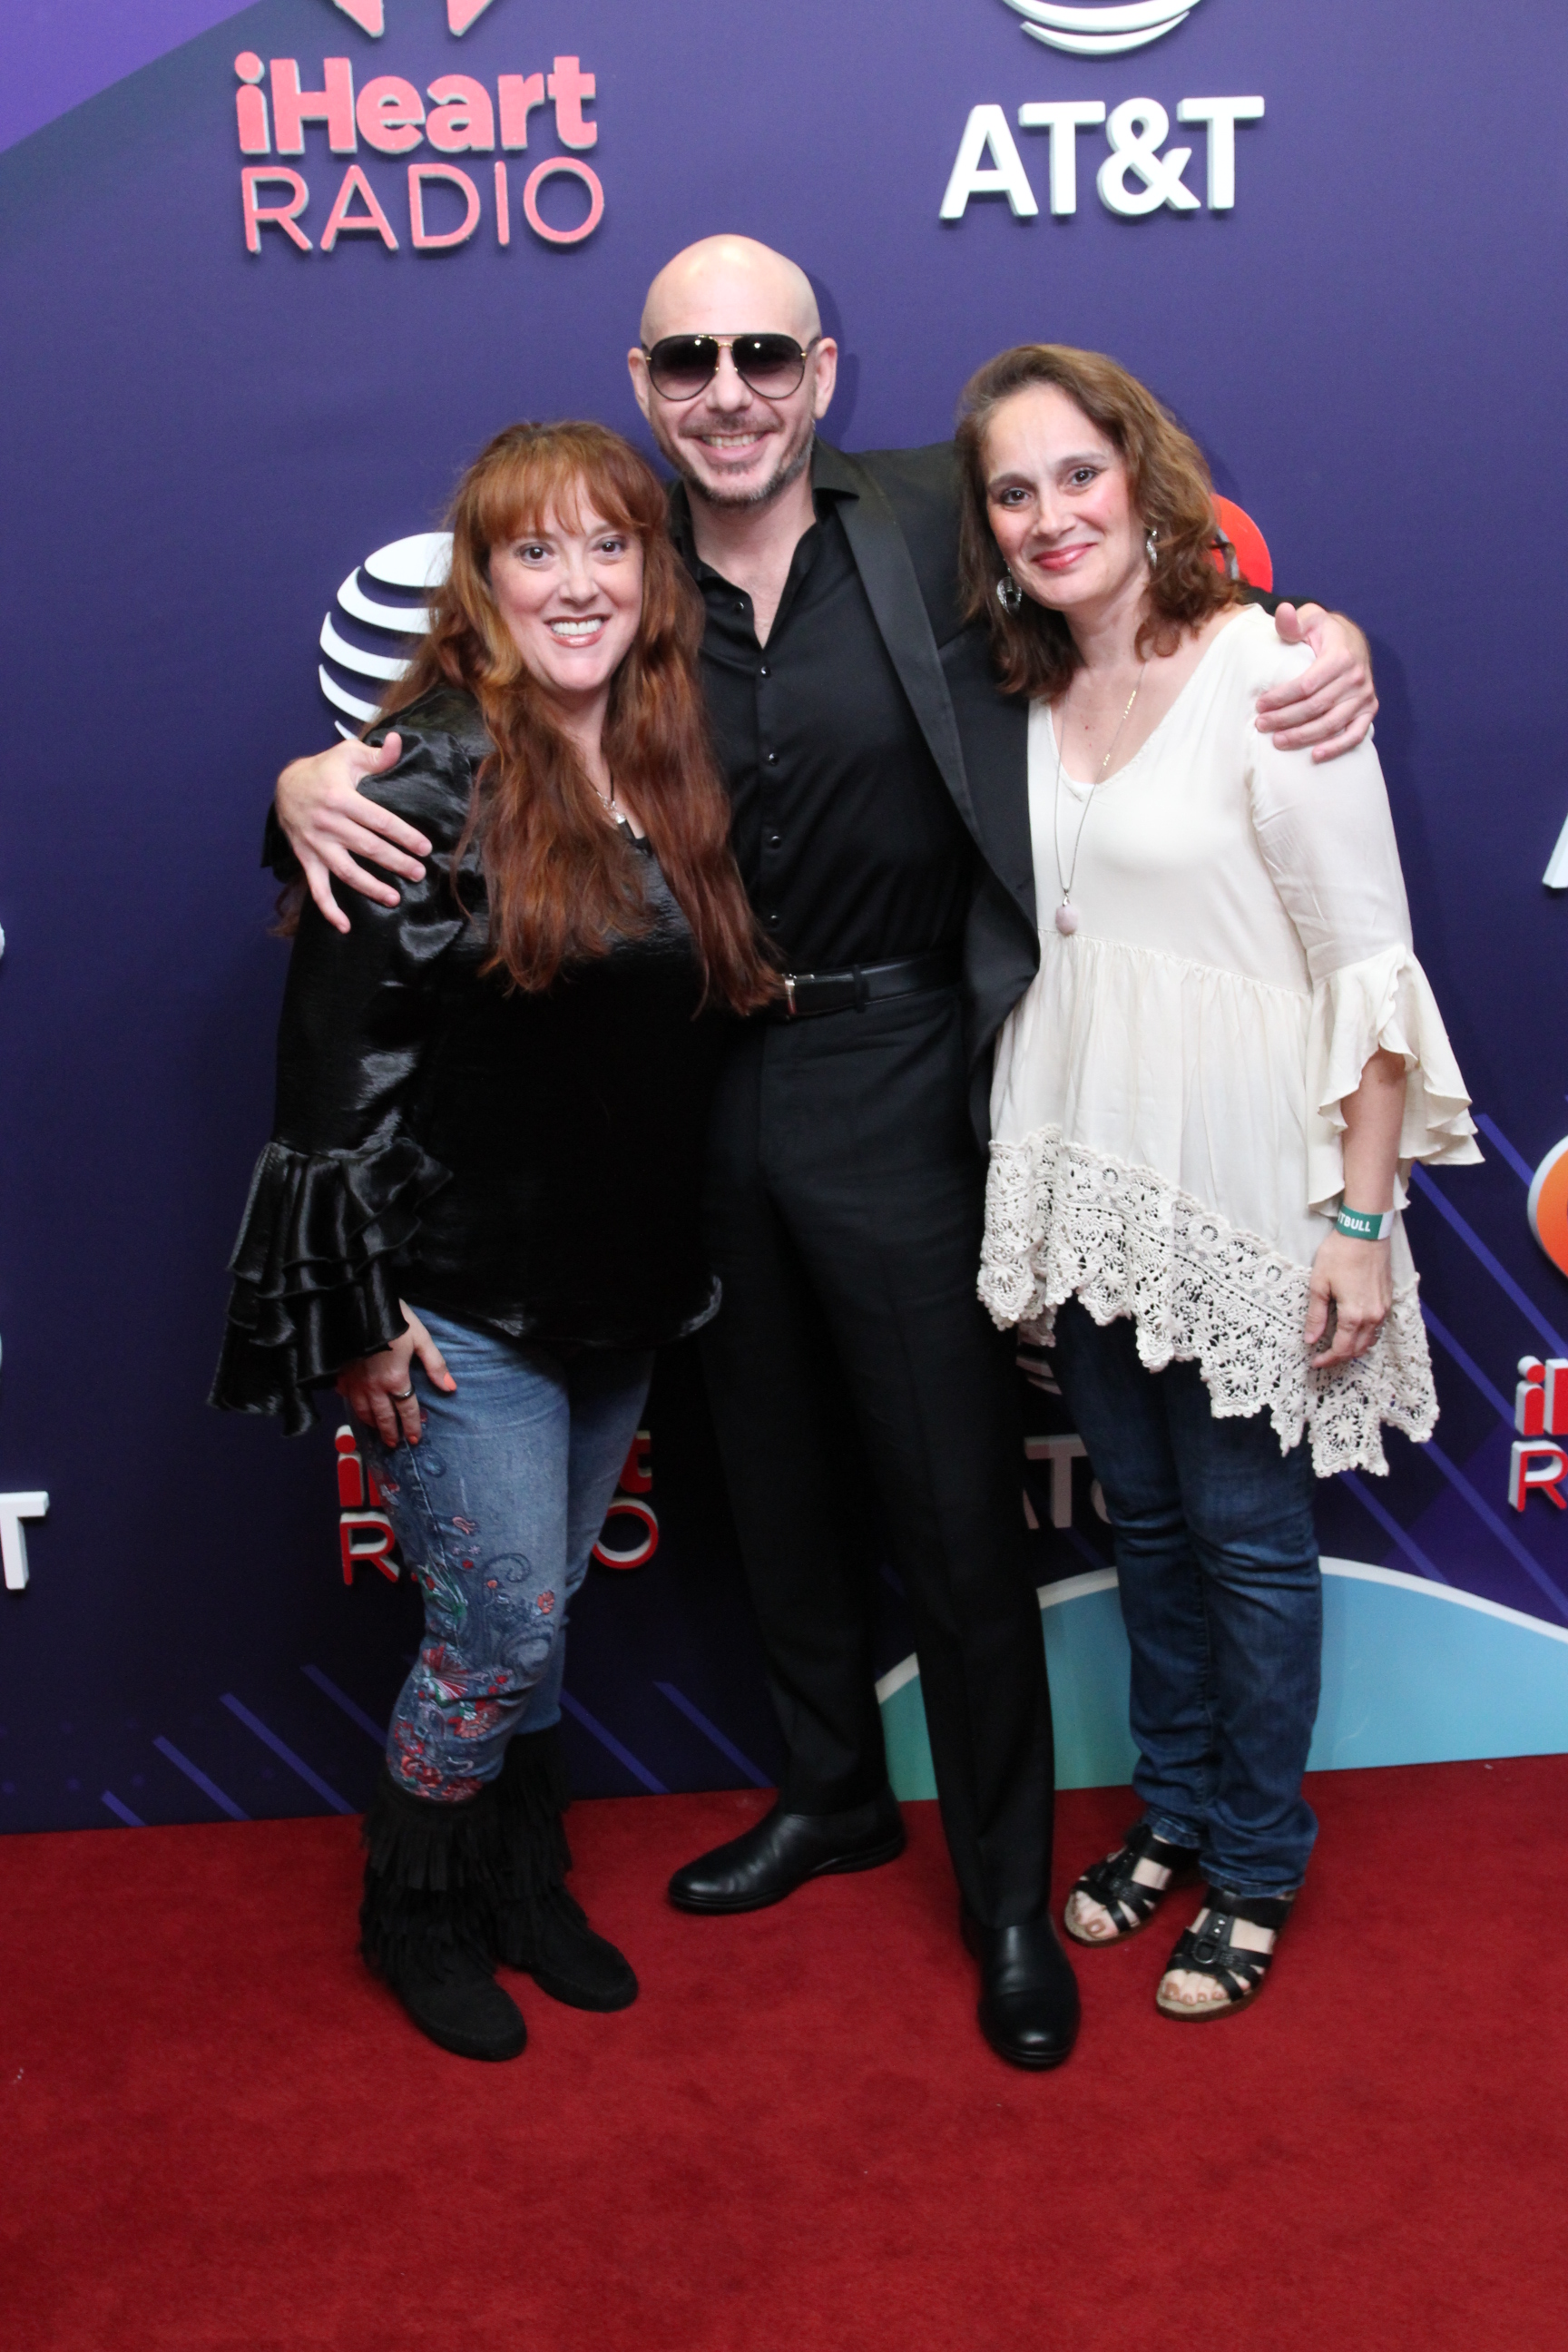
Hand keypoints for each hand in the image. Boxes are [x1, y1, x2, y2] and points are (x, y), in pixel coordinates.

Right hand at [275, 732, 430, 933]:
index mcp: (341, 797)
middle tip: (419, 874)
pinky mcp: (307, 858)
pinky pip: (317, 888)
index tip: (424, 848)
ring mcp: (316, 844)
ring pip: (346, 871)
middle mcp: (328, 823)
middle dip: (396, 863)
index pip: (379, 821)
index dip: (404, 835)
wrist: (285, 785)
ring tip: (393, 898)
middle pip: (368, 848)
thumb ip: (377, 755)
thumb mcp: (348, 754)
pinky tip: (345, 926)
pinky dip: (329, 909)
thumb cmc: (325, 769)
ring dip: (370, 888)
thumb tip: (399, 742)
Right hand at [336, 1304, 455, 1445]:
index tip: (414, 1438)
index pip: (406, 1410)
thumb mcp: (420, 1338)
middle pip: (383, 1417)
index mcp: (395, 1379)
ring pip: (362, 1412)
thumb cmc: (393, 1318)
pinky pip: (346, 1398)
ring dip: (372, 1425)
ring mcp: (354, 1383)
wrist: (357, 1304)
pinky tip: (357, 1409)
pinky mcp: (340, 1375)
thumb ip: (435, 1365)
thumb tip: (450, 1387)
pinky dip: (353, 1407)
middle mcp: (373, 1386)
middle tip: (394, 1444)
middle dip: (390, 1433)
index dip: (412, 1425)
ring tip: (378, 1432)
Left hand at [1255, 603, 1377, 761]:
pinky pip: (1355, 734)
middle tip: (1261, 725)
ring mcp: (1364, 696)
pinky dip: (1336, 747)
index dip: (1281, 698)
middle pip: (1316, 707)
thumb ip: (1293, 621)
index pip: (1306, 685)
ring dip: (1303, 736)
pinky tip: (1315, 755)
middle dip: (1286, 719)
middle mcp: (1357, 677)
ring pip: (1331, 723)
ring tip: (1278, 742)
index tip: (1260, 705)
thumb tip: (1282, 611)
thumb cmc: (1324, 632)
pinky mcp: (1369, 710)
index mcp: (1341, 656)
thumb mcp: (1310, 619)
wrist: (1353, 640)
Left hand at [1304, 1232, 1392, 1369]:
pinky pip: (1377, 1327)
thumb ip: (1316, 1315)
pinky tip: (1351, 1330)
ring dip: (1353, 1348)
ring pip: (1370, 1340)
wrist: (1366, 1232)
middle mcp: (1373, 1316)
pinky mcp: (1387, 1300)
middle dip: (1340, 1357)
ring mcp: (1383, 1308)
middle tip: (1323, 1357)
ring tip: (1336, 1345)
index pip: (1342, 1349)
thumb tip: (1311, 1339)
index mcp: (1354, 1315)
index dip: (1328, 1360)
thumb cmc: (1339, 1254)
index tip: (1315, 1362)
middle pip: (1358, 1349)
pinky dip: (1364, 1335)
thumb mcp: (1319, 1284)